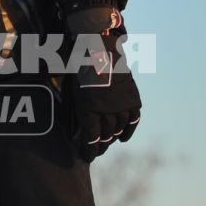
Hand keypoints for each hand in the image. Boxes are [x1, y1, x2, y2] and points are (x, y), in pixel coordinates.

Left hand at [64, 6, 140, 161]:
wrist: (100, 48)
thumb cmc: (78, 68)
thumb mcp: (71, 90)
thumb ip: (75, 108)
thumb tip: (74, 127)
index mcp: (88, 108)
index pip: (90, 139)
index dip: (88, 151)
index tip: (87, 158)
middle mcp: (106, 109)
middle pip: (105, 136)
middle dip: (99, 146)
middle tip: (95, 151)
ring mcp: (121, 104)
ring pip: (119, 129)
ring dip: (112, 139)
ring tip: (107, 144)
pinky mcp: (132, 98)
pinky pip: (133, 120)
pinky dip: (129, 130)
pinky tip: (123, 138)